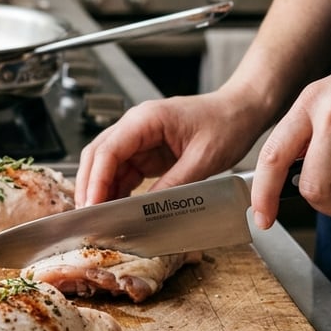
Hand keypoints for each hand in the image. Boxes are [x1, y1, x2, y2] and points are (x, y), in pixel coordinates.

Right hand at [75, 91, 267, 206]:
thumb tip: (148, 210)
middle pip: (97, 157)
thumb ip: (174, 184)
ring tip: (100, 219)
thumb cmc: (226, 123)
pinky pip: (123, 173)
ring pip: (106, 167)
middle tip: (89, 217)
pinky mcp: (146, 153)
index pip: (107, 150)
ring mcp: (139, 140)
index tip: (92, 205)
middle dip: (89, 187)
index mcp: (145, 119)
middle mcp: (135, 126)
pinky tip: (116, 210)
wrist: (242, 111)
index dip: (95, 180)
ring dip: (101, 191)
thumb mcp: (203, 159)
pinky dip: (116, 192)